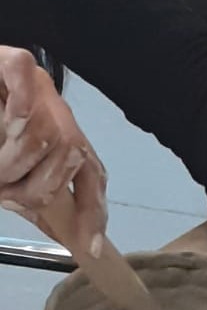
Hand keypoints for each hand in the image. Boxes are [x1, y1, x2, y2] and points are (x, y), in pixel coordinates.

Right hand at [0, 46, 106, 253]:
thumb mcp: (13, 171)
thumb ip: (33, 196)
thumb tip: (64, 236)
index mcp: (66, 139)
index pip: (93, 176)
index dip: (95, 212)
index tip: (91, 247)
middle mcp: (59, 113)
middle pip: (72, 155)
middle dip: (37, 186)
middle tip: (5, 193)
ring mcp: (38, 87)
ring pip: (43, 131)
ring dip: (12, 161)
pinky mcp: (12, 62)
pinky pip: (23, 82)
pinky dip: (15, 107)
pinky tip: (5, 119)